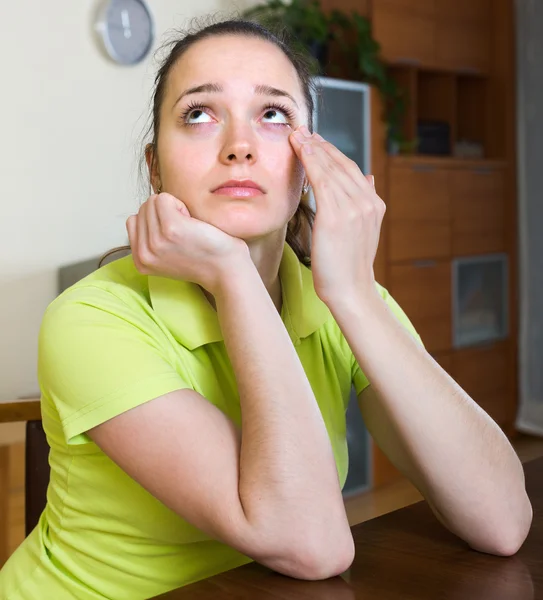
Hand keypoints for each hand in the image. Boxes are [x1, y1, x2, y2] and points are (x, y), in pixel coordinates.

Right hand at [126, 193, 248, 293]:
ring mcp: (155, 241)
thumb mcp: (167, 256)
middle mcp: (143, 253)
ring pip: (153, 201)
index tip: (175, 237)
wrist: (226, 271)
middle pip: (143, 208)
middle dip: (165, 213)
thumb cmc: (204, 259)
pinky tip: (193, 223)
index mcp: (140, 260)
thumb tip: (146, 210)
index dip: (157, 220)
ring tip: (189, 229)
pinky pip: (164, 198)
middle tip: (185, 233)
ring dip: (173, 208)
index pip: (133, 220)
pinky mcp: (170, 228)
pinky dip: (181, 204)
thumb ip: (151, 239)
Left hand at [289, 125, 385, 305]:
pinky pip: (322, 180)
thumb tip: (368, 178)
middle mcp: (367, 202)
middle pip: (341, 164)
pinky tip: (301, 150)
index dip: (332, 152)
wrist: (351, 290)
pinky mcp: (336, 216)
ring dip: (312, 148)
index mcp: (374, 204)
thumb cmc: (349, 265)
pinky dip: (311, 162)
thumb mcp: (363, 231)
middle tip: (302, 130)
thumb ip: (364, 203)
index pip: (351, 169)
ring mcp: (354, 208)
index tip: (315, 140)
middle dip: (320, 145)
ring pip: (330, 168)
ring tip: (297, 135)